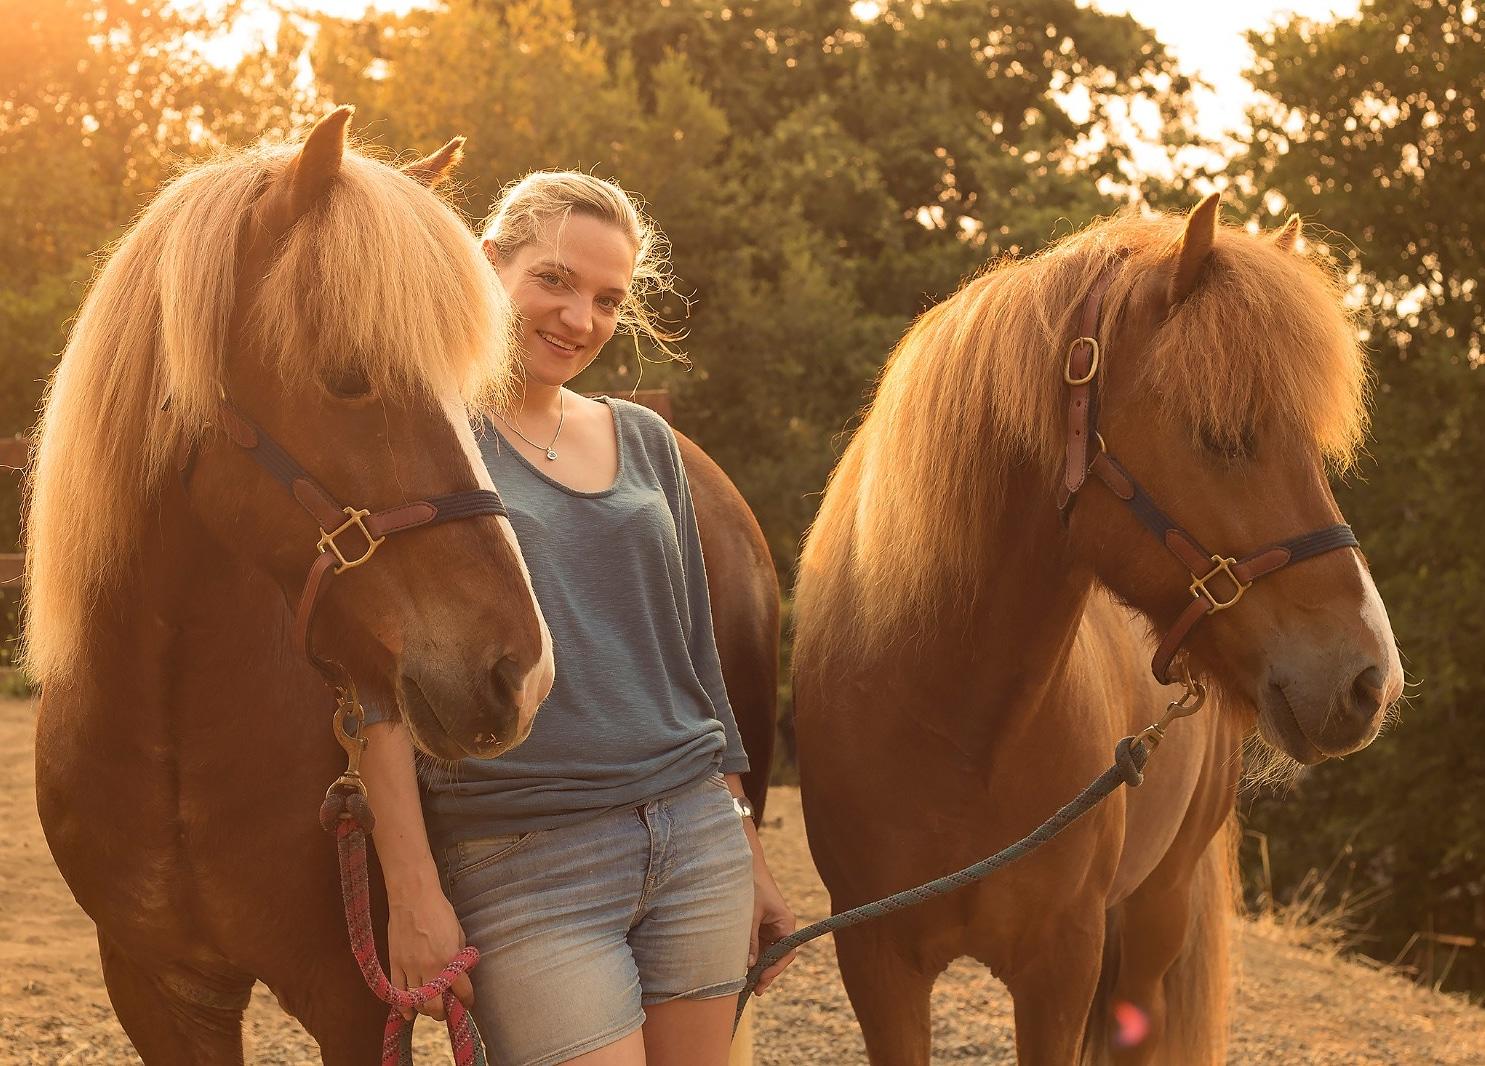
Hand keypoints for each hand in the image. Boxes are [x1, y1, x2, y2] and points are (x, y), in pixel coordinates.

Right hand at [387, 884, 474, 1021]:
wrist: (413, 896)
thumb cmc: (439, 910)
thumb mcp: (458, 932)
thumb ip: (459, 955)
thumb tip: (461, 973)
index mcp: (449, 959)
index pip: (463, 991)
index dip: (467, 1000)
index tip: (467, 1003)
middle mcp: (430, 968)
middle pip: (436, 1006)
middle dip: (443, 1012)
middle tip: (446, 1009)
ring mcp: (410, 968)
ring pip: (417, 1002)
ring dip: (425, 1008)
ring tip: (430, 1006)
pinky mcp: (394, 964)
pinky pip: (397, 994)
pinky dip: (404, 1006)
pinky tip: (409, 1012)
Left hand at [748, 858, 796, 994]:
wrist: (743, 866)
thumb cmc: (751, 886)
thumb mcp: (749, 915)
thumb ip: (750, 940)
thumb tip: (748, 964)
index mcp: (785, 923)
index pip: (786, 953)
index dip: (776, 968)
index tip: (762, 978)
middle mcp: (780, 928)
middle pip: (777, 957)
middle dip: (766, 972)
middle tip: (754, 990)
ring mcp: (770, 928)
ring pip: (767, 953)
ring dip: (757, 967)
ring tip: (745, 984)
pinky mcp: (759, 927)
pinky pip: (758, 946)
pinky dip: (751, 956)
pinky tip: (742, 968)